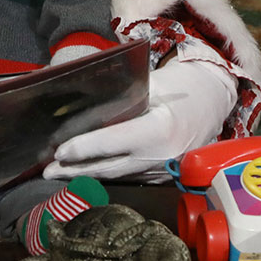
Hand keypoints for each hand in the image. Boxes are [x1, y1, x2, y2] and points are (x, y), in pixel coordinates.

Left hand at [44, 55, 236, 182]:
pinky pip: (127, 176)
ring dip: (85, 175)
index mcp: (160, 129)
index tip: (60, 150)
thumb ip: (121, 97)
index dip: (85, 148)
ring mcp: (162, 170)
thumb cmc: (182, 87)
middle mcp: (161, 155)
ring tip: (55, 173)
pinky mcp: (161, 176)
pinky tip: (82, 172)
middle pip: (110, 167)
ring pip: (117, 175)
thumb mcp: (152, 84)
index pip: (114, 142)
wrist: (215, 103)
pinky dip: (103, 174)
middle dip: (75, 170)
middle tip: (45, 170)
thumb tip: (82, 105)